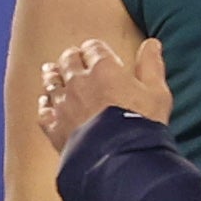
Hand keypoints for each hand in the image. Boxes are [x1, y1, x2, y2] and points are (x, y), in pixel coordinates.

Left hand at [39, 37, 170, 150]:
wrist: (120, 157)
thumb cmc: (143, 123)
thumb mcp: (157, 92)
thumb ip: (151, 65)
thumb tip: (152, 43)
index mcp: (104, 70)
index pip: (92, 48)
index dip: (93, 48)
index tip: (93, 50)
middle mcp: (78, 82)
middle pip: (68, 61)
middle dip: (71, 57)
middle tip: (71, 57)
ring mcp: (62, 103)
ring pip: (51, 82)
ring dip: (53, 75)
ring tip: (52, 71)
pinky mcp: (54, 125)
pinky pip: (43, 110)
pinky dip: (45, 104)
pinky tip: (46, 103)